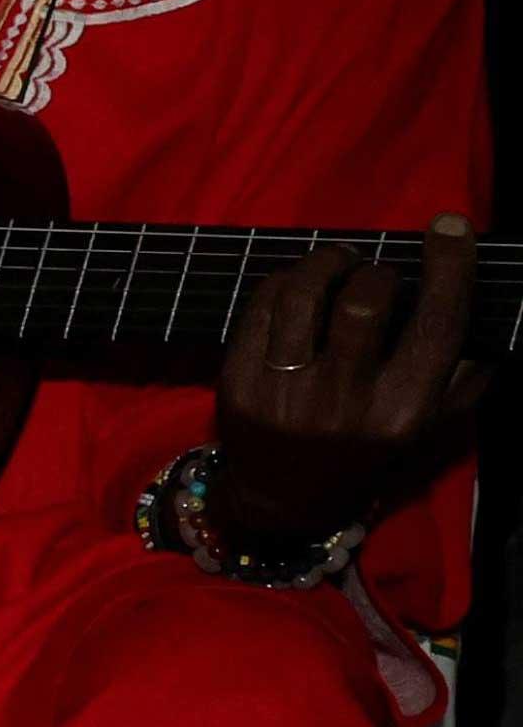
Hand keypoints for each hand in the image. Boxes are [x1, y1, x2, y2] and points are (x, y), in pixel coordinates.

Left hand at [210, 220, 482, 551]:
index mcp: (403, 411)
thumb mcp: (428, 426)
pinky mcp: (238, 384)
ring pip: (304, 295)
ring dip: (325, 262)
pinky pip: (260, 308)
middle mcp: (345, 402)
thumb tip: (489, 308)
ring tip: (337, 261)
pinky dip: (283, 281)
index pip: (438, 325)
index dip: (449, 266)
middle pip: (366, 300)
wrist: (284, 499)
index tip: (448, 227)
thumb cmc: (367, 451)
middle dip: (376, 270)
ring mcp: (286, 393)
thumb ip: (464, 376)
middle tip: (375, 271)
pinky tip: (298, 284)